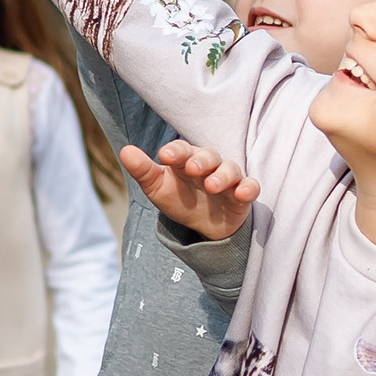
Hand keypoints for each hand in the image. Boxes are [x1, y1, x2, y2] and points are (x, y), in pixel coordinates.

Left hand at [122, 137, 260, 240]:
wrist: (202, 226)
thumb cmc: (179, 199)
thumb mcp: (157, 188)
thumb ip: (143, 171)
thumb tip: (125, 151)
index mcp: (186, 159)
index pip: (182, 150)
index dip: (175, 151)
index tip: (164, 156)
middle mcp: (209, 165)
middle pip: (209, 155)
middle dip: (201, 160)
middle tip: (192, 169)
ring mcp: (228, 178)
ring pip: (230, 169)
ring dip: (222, 175)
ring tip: (212, 186)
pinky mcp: (242, 194)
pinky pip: (250, 187)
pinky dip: (248, 188)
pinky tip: (241, 193)